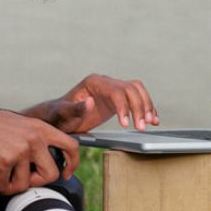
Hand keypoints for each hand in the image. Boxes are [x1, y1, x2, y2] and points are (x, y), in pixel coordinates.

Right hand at [0, 108, 78, 195]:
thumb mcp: (16, 124)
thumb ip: (31, 137)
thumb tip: (40, 158)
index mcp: (39, 128)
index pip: (71, 145)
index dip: (72, 163)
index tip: (65, 173)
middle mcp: (34, 138)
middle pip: (51, 174)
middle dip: (34, 183)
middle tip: (17, 180)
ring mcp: (20, 149)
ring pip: (25, 184)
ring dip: (8, 186)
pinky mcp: (5, 160)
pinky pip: (4, 186)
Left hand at [24, 74, 158, 133]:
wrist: (58, 118)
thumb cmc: (58, 116)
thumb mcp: (63, 115)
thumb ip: (76, 108)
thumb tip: (90, 101)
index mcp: (93, 82)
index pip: (116, 91)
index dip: (124, 107)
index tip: (126, 125)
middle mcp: (105, 82)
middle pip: (130, 90)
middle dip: (139, 108)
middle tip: (141, 127)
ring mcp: (112, 89)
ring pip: (137, 91)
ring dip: (146, 106)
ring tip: (151, 123)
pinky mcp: (117, 99)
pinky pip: (136, 98)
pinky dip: (146, 108)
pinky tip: (152, 120)